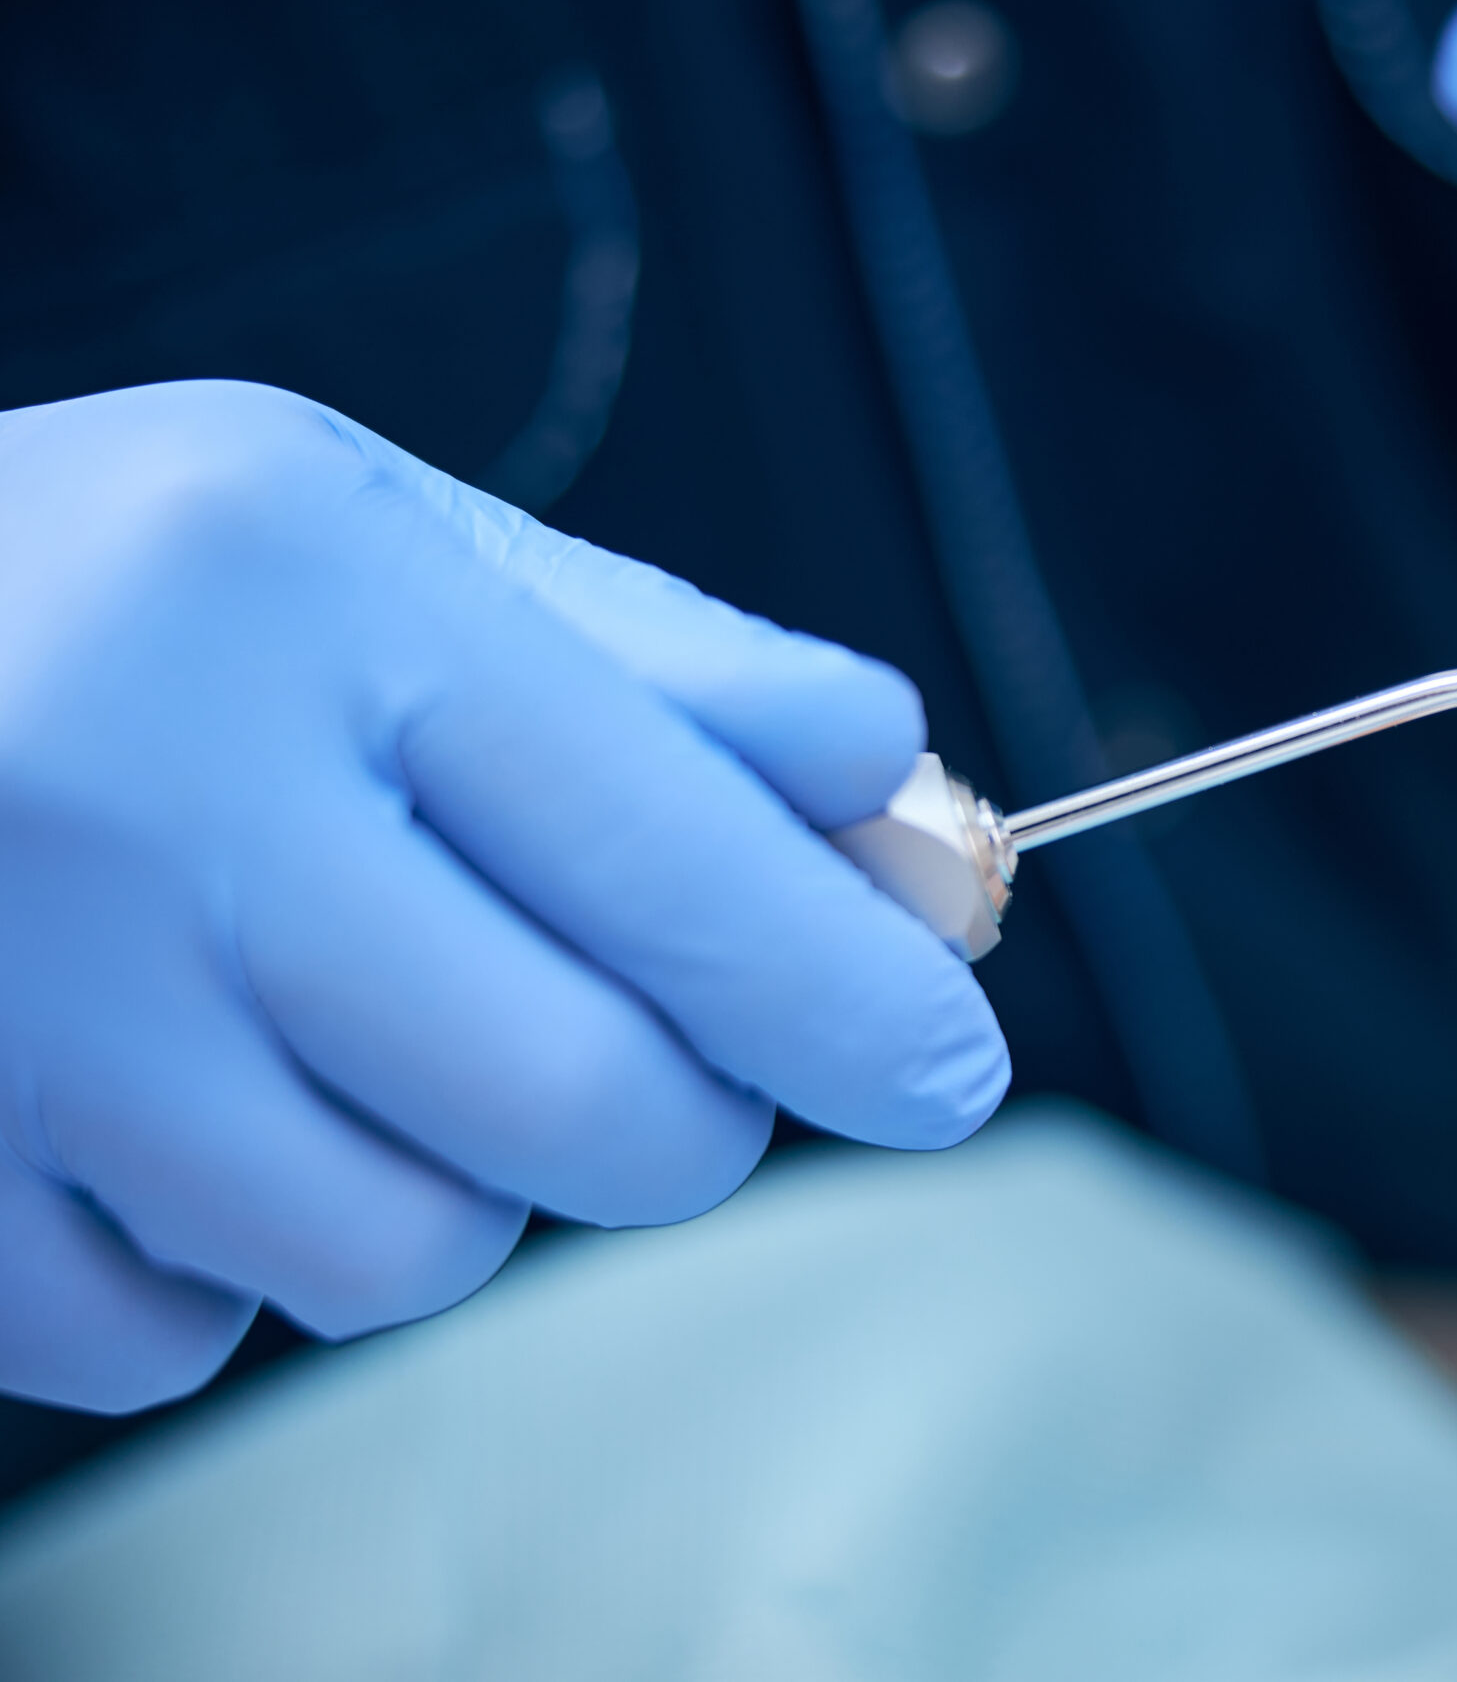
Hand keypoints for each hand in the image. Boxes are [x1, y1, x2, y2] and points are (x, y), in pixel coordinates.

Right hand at [0, 381, 1008, 1411]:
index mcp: (312, 604)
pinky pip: (181, 1341)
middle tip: (657, 1055)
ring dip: (456, 1189)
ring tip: (370, 1045)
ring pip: (400, 1255)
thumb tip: (895, 790)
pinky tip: (193, 1118)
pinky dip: (239, 1267)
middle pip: (580, 1106)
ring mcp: (14, 1008)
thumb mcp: (376, 535)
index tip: (944, 1072)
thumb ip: (658, 666)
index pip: (681, 864)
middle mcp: (155, 801)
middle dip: (684, 1120)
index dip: (856, 1004)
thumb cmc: (109, 590)